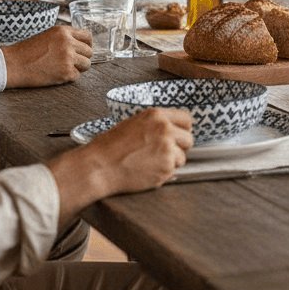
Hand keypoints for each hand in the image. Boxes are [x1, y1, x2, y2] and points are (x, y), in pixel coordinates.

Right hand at [1, 25, 93, 87]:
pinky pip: (76, 76)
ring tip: (63, 69)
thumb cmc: (26, 51)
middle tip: (70, 63)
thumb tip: (79, 45)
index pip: (87, 36)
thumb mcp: (47, 35)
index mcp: (63, 31)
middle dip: (82, 58)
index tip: (83, 51)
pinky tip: (56, 75)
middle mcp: (68, 42)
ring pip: (86, 64)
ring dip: (78, 68)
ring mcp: (68, 57)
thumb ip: (64, 38)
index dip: (87, 45)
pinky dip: (68, 78)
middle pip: (89, 52)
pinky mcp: (65, 72)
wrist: (11, 64)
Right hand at [48, 108, 193, 220]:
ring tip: (150, 163)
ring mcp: (167, 149)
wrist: (99, 166)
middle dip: (179, 147)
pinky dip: (162, 174)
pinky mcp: (166, 168)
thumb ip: (156, 124)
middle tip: (162, 153)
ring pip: (182, 158)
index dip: (183, 129)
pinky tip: (146, 171)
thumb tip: (173, 128)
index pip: (187, 119)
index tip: (179, 135)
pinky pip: (173, 172)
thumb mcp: (135, 123)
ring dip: (171, 162)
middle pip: (189, 139)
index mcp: (158, 115)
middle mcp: (166, 130)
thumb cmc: (111, 146)